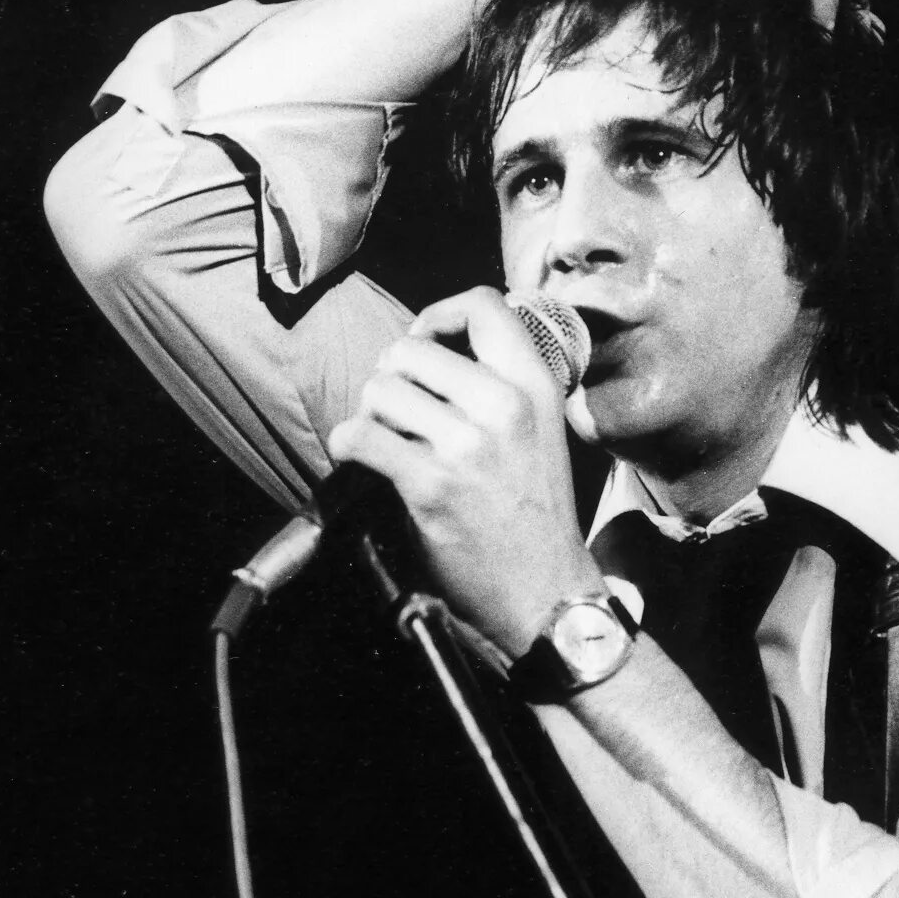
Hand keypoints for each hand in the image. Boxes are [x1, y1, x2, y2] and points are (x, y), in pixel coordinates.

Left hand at [327, 287, 600, 654]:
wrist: (548, 593)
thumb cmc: (536, 515)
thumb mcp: (542, 432)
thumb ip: (503, 384)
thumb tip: (433, 343)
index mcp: (537, 387)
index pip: (484, 304)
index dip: (439, 315)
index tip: (427, 343)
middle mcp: (505, 406)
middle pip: (410, 348)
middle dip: (392, 377)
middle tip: (401, 412)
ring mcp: (468, 445)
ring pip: (380, 390)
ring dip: (372, 416)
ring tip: (391, 443)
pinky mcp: (432, 484)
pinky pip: (359, 437)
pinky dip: (351, 448)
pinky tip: (370, 464)